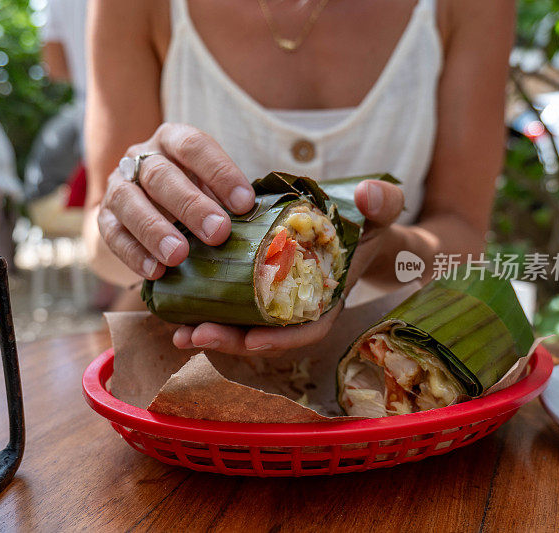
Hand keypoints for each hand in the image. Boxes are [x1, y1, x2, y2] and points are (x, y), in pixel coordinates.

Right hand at [98, 123, 255, 278]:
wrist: (145, 212)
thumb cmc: (192, 196)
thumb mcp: (210, 188)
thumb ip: (229, 199)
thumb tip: (260, 223)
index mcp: (173, 140)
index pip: (194, 146)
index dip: (220, 172)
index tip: (244, 203)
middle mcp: (142, 157)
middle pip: (161, 175)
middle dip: (191, 205)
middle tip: (218, 233)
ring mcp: (118, 187)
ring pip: (129, 201)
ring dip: (155, 230)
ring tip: (179, 255)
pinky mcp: (104, 218)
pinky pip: (113, 234)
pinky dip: (134, 253)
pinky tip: (155, 271)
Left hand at [172, 179, 404, 355]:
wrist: (357, 223)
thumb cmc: (368, 221)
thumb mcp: (379, 210)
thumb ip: (382, 203)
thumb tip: (369, 194)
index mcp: (329, 297)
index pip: (307, 329)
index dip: (281, 338)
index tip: (252, 340)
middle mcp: (300, 308)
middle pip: (265, 336)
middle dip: (232, 340)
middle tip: (196, 335)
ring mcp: (276, 301)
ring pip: (243, 327)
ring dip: (211, 332)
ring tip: (178, 333)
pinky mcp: (256, 288)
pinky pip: (230, 307)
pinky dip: (206, 312)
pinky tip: (176, 312)